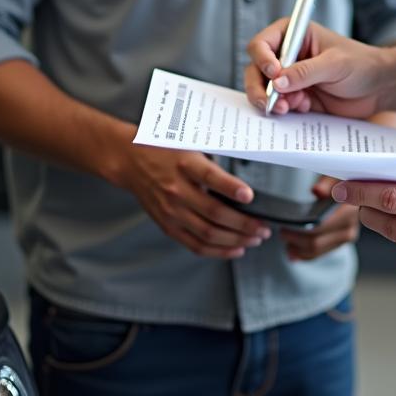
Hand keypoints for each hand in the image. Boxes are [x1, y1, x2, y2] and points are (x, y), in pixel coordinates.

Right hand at [117, 142, 271, 257]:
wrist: (131, 160)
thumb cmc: (166, 149)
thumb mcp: (190, 144)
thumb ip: (213, 160)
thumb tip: (246, 174)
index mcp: (185, 164)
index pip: (210, 177)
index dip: (231, 188)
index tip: (250, 195)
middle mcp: (177, 189)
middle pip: (214, 213)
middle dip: (244, 224)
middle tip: (264, 228)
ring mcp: (171, 211)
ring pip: (207, 233)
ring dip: (235, 240)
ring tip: (255, 239)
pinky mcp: (167, 225)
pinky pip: (195, 244)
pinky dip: (217, 250)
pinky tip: (236, 249)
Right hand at [245, 18, 385, 118]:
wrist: (379, 87)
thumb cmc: (362, 64)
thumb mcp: (335, 63)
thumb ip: (306, 71)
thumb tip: (278, 81)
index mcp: (295, 34)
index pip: (263, 43)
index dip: (262, 58)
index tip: (274, 73)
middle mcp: (288, 55)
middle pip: (256, 69)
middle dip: (260, 87)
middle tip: (270, 102)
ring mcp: (291, 77)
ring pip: (264, 90)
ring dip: (272, 101)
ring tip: (289, 107)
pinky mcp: (297, 96)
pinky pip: (279, 105)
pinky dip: (286, 109)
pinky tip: (304, 107)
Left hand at [279, 176, 359, 260]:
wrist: (356, 188)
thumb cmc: (341, 181)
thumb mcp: (334, 175)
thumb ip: (326, 183)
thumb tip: (317, 191)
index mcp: (349, 209)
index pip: (321, 227)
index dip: (301, 229)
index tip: (287, 225)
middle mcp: (350, 226)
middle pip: (316, 242)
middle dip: (295, 239)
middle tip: (282, 231)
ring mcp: (346, 236)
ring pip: (317, 251)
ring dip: (298, 249)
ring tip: (286, 240)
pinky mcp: (340, 242)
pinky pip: (320, 253)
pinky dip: (305, 254)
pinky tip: (293, 251)